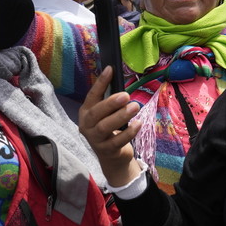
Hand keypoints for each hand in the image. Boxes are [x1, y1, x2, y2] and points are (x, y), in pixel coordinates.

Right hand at [79, 67, 142, 186]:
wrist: (112, 157)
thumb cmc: (111, 129)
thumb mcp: (107, 114)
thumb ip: (111, 102)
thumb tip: (120, 82)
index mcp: (86, 113)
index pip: (92, 95)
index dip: (100, 82)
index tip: (110, 69)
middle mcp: (87, 125)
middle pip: (96, 113)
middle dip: (111, 103)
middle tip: (126, 95)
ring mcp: (95, 139)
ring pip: (105, 127)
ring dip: (121, 116)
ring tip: (135, 107)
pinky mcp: (106, 150)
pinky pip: (118, 140)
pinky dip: (130, 132)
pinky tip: (139, 123)